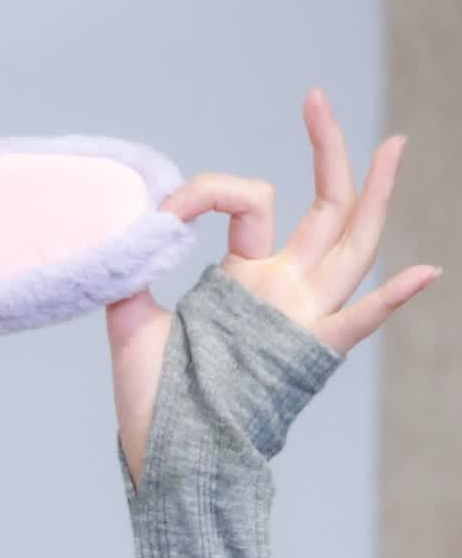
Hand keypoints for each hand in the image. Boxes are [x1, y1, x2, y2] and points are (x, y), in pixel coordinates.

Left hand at [106, 89, 439, 490]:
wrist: (161, 459)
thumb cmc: (150, 400)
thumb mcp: (131, 323)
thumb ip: (132, 273)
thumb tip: (134, 227)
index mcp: (243, 281)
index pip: (248, 205)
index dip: (211, 192)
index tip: (168, 207)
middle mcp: (281, 292)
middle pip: (325, 209)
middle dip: (329, 151)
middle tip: (318, 99)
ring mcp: (298, 319)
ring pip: (351, 246)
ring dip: (376, 195)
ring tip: (394, 143)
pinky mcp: (302, 355)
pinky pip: (355, 324)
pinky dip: (391, 300)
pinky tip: (425, 271)